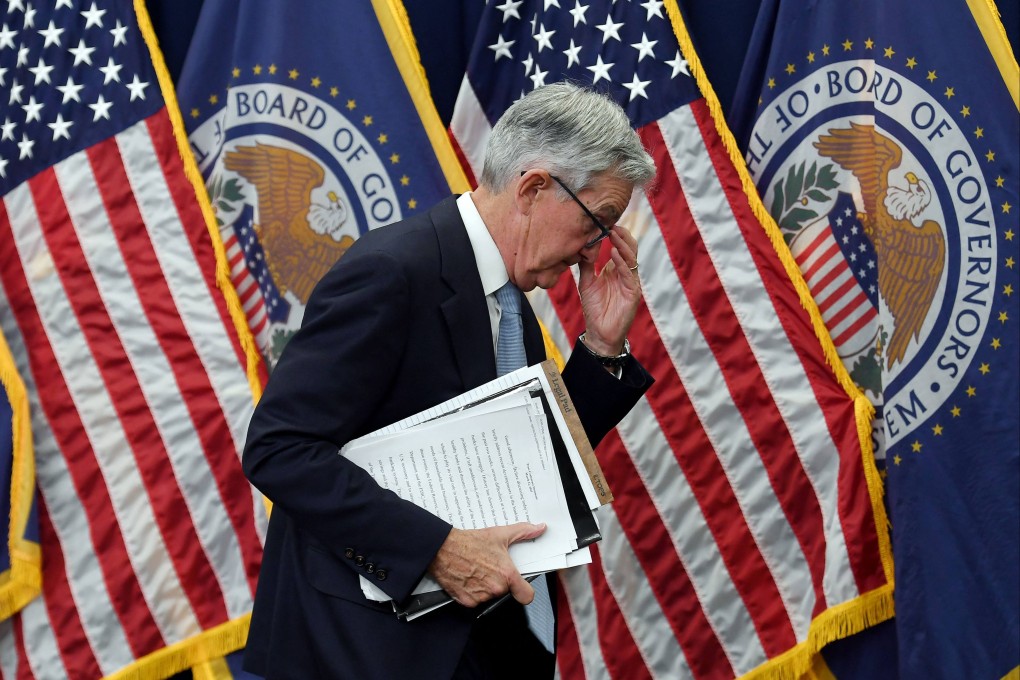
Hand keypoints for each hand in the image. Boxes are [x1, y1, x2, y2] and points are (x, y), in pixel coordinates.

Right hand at [427, 523, 545, 607]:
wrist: (442, 548)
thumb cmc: (469, 542)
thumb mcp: (500, 534)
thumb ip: (523, 532)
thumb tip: (539, 528)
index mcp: (506, 574)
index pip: (526, 595)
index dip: (525, 590)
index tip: (521, 586)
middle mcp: (495, 588)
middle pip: (505, 592)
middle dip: (500, 581)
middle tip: (491, 568)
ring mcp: (480, 597)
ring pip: (490, 596)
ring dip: (486, 586)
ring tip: (477, 570)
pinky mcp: (466, 601)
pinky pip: (475, 600)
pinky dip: (473, 591)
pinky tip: (468, 577)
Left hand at [577, 226, 640, 354]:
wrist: (599, 332)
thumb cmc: (594, 309)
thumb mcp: (587, 282)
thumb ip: (587, 266)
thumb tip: (582, 246)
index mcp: (616, 270)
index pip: (620, 248)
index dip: (615, 236)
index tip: (605, 223)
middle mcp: (626, 274)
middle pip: (629, 249)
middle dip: (622, 236)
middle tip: (612, 224)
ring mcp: (631, 283)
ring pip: (631, 259)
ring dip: (622, 245)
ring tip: (613, 234)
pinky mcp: (633, 293)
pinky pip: (629, 274)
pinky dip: (622, 263)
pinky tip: (614, 253)